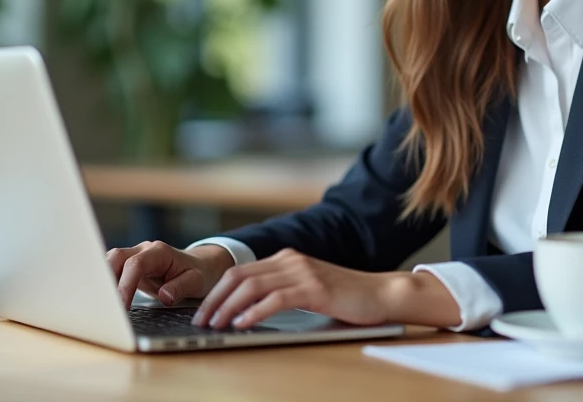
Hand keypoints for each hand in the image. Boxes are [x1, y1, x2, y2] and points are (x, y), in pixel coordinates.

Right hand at [107, 241, 234, 306]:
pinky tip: (104, 299)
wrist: (200, 267)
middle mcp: (144, 250)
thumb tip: (164, 296)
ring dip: (103, 280)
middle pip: (116, 257)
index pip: (135, 265)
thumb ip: (180, 287)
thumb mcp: (196, 281)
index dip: (125, 284)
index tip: (122, 305)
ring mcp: (135, 257)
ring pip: (110, 261)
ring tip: (101, 303)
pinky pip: (113, 270)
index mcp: (160, 252)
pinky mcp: (130, 267)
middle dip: (106, 279)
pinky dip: (106, 283)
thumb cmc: (198, 273)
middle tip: (105, 305)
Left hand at [192, 248, 396, 329]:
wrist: (381, 294)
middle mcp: (291, 260)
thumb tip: (246, 310)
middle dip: (214, 299)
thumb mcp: (307, 289)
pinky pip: (275, 299)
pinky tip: (243, 324)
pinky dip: (254, 312)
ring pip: (252, 286)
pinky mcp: (315, 289)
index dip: (217, 291)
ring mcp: (303, 272)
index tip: (202, 310)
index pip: (240, 271)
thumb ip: (282, 291)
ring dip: (228, 306)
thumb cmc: (346, 297)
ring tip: (215, 324)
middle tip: (200, 320)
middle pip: (239, 276)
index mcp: (286, 258)